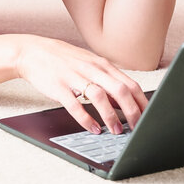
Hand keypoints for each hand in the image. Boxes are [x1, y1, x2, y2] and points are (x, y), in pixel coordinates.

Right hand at [14, 35, 147, 133]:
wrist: (33, 52)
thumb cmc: (63, 60)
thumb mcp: (89, 64)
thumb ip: (107, 80)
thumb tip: (125, 100)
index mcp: (101, 64)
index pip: (130, 84)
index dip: (142, 102)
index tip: (150, 117)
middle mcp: (91, 69)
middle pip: (120, 90)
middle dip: (132, 111)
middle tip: (138, 127)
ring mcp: (74, 77)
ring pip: (99, 97)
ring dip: (111, 116)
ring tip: (116, 131)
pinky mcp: (59, 87)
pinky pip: (75, 105)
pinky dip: (86, 119)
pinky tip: (93, 128)